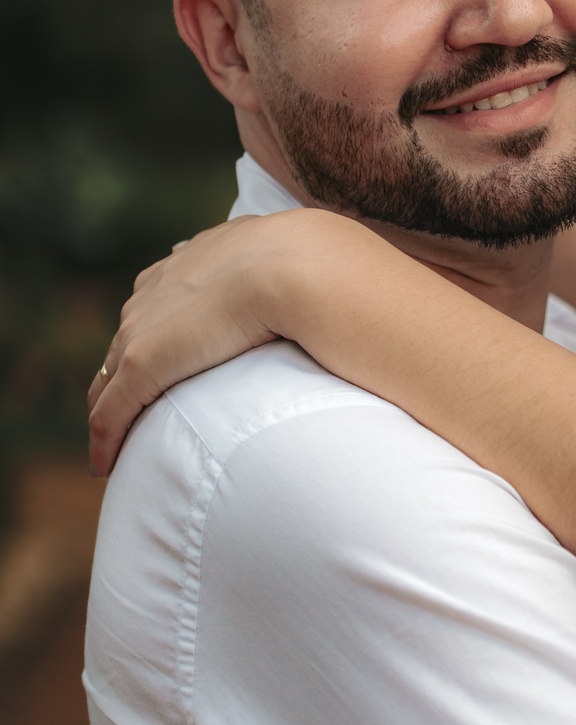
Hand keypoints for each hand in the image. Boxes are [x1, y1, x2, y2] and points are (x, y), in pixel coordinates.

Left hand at [87, 210, 319, 476]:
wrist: (299, 266)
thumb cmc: (316, 264)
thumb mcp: (296, 259)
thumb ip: (289, 269)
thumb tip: (322, 277)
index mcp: (193, 262)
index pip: (160, 302)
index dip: (161, 335)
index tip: (170, 361)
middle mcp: (157, 288)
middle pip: (125, 338)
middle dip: (125, 374)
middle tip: (136, 411)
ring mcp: (144, 327)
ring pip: (109, 378)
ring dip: (111, 410)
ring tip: (119, 443)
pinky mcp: (141, 364)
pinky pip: (109, 412)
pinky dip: (104, 440)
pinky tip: (105, 465)